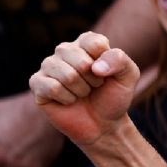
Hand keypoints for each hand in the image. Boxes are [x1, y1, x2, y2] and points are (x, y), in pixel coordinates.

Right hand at [29, 32, 139, 148]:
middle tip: (94, 86)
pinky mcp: (37, 83)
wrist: (103, 123)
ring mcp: (49, 66)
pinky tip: (69, 100)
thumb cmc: (114, 95)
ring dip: (81, 90)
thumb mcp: (128, 75)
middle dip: (93, 80)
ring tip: (83, 93)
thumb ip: (119, 60)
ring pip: (67, 75)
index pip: (94, 43)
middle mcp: (65, 50)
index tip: (107, 73)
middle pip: (80, 61)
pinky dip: (67, 98)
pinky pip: (52, 88)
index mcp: (86, 42)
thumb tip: (94, 67)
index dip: (106, 64)